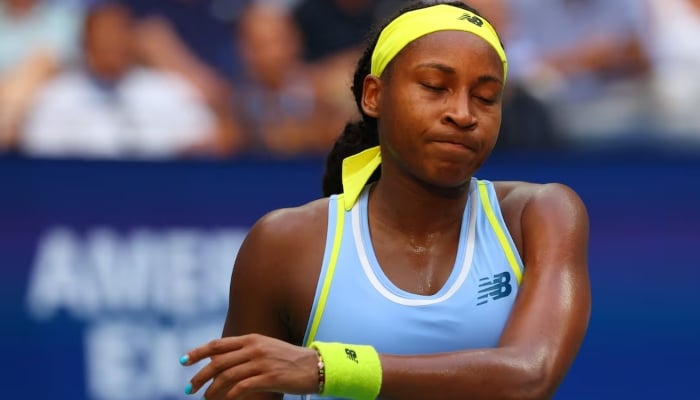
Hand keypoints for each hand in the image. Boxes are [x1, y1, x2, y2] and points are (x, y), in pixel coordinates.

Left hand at [180, 333, 319, 398]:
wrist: (314, 366)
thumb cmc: (287, 359)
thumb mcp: (265, 348)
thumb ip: (243, 351)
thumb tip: (218, 359)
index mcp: (251, 339)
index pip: (218, 344)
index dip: (198, 352)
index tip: (184, 361)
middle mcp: (254, 348)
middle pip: (218, 362)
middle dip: (200, 376)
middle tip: (189, 388)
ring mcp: (262, 362)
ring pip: (227, 376)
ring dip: (212, 389)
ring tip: (205, 398)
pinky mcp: (270, 377)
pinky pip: (242, 387)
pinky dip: (229, 395)